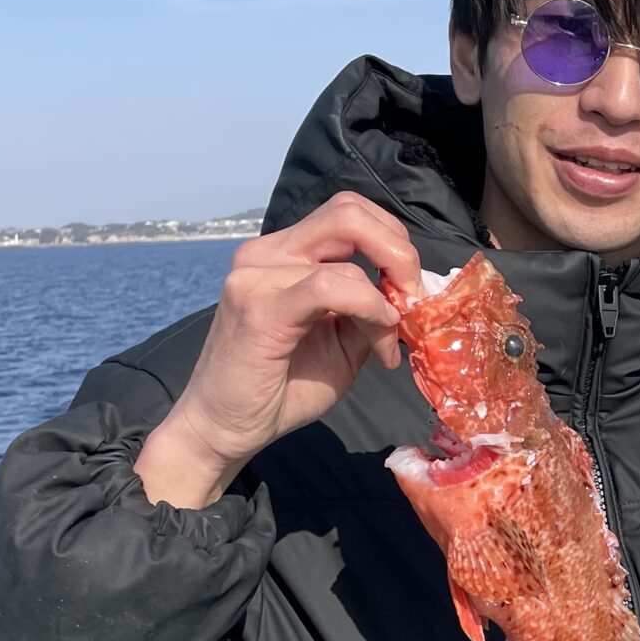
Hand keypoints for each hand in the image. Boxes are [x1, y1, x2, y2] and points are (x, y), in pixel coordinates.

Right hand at [135, 192, 423, 508]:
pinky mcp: (258, 306)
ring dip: (384, 299)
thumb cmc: (281, 389)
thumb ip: (371, 310)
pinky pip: (330, 286)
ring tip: (386, 345)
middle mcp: (266, 252)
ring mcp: (257, 274)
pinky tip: (377, 343)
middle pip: (348, 211)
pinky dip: (368, 307)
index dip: (393, 242)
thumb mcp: (343, 343)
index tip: (413, 291)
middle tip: (414, 297)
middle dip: (398, 250)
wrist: (225, 430)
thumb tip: (410, 294)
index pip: (350, 215)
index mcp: (284, 254)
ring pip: (346, 254)